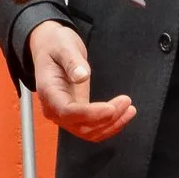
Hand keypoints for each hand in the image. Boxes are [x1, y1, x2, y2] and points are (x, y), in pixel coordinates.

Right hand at [28, 21, 135, 141]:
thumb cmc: (56, 45)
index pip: (68, 112)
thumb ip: (72, 61)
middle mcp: (54, 109)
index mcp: (48, 92)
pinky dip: (110, 126)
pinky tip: (124, 115)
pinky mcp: (76, 114)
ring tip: (130, 109)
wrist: (50, 48)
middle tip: (126, 102)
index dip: (90, 114)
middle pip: (81, 126)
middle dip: (107, 119)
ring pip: (89, 132)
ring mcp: (64, 115)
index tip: (111, 108)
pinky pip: (92, 128)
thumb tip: (82, 76)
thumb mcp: (63, 46)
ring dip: (111, 125)